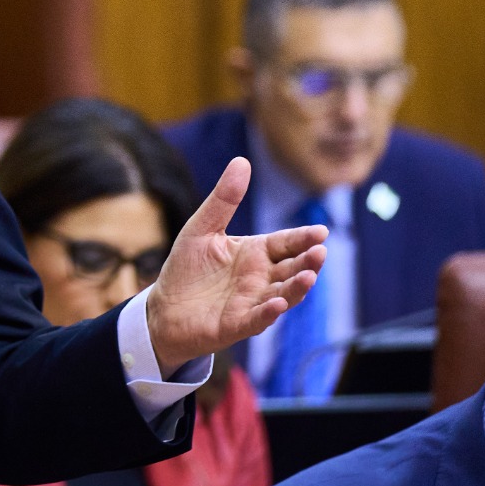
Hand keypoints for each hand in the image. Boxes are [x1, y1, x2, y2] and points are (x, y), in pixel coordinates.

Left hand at [144, 157, 327, 373]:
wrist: (163, 309)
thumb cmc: (187, 269)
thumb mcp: (202, 228)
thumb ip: (224, 200)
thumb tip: (242, 161)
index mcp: (255, 253)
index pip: (285, 243)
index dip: (303, 238)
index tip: (321, 231)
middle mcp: (260, 278)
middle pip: (292, 268)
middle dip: (308, 261)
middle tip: (320, 251)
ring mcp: (252, 302)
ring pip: (283, 294)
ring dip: (296, 287)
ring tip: (309, 276)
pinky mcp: (237, 324)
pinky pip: (257, 318)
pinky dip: (268, 312)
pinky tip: (276, 303)